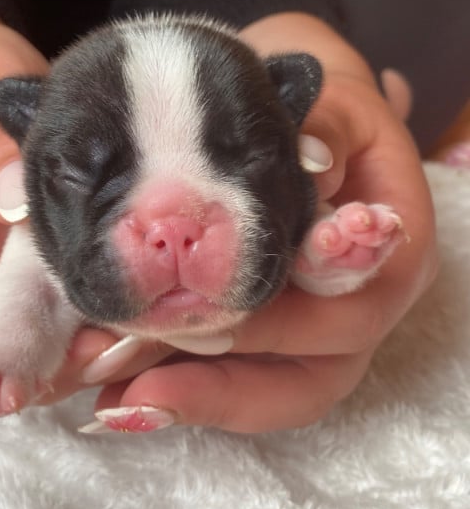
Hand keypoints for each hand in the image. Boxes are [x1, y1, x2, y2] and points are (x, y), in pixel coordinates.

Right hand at [0, 0, 125, 392]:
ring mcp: (27, 263)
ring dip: (106, 344)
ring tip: (159, 325)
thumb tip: (12, 200)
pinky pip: (91, 296)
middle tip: (131, 343)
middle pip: (17, 357)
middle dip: (72, 367)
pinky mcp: (63, 248)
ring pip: (59, 337)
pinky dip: (127, 308)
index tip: (64, 357)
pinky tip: (170, 298)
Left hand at [79, 14, 437, 433]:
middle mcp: (366, 308)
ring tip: (112, 403)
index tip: (196, 323)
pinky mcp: (276, 341)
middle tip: (129, 383)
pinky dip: (179, 391)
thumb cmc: (329, 117)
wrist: (317, 128)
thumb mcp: (333, 105)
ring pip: (268, 395)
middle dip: (214, 384)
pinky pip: (237, 384)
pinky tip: (116, 395)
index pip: (346, 311)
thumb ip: (324, 128)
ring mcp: (321, 334)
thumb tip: (308, 159)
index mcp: (396, 256)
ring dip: (188, 400)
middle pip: (308, 375)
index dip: (275, 326)